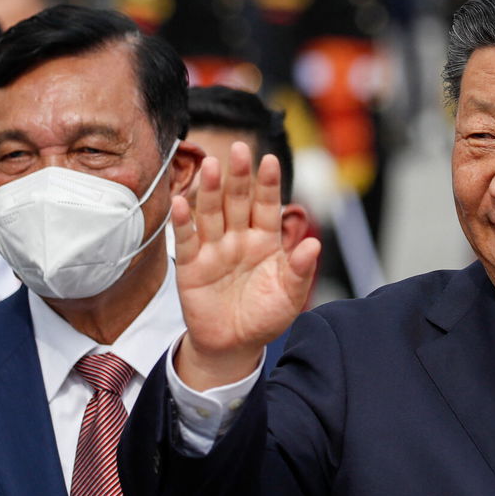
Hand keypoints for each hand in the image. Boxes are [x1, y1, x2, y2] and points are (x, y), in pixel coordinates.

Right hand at [172, 142, 320, 389]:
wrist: (234, 346)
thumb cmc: (264, 317)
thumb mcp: (290, 297)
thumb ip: (300, 270)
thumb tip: (314, 245)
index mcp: (265, 241)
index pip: (267, 206)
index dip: (268, 184)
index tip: (270, 160)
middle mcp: (239, 239)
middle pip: (238, 201)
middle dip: (239, 176)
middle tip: (239, 149)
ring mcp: (214, 250)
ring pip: (211, 213)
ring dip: (209, 190)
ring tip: (211, 166)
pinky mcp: (191, 267)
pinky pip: (187, 241)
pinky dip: (183, 223)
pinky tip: (180, 203)